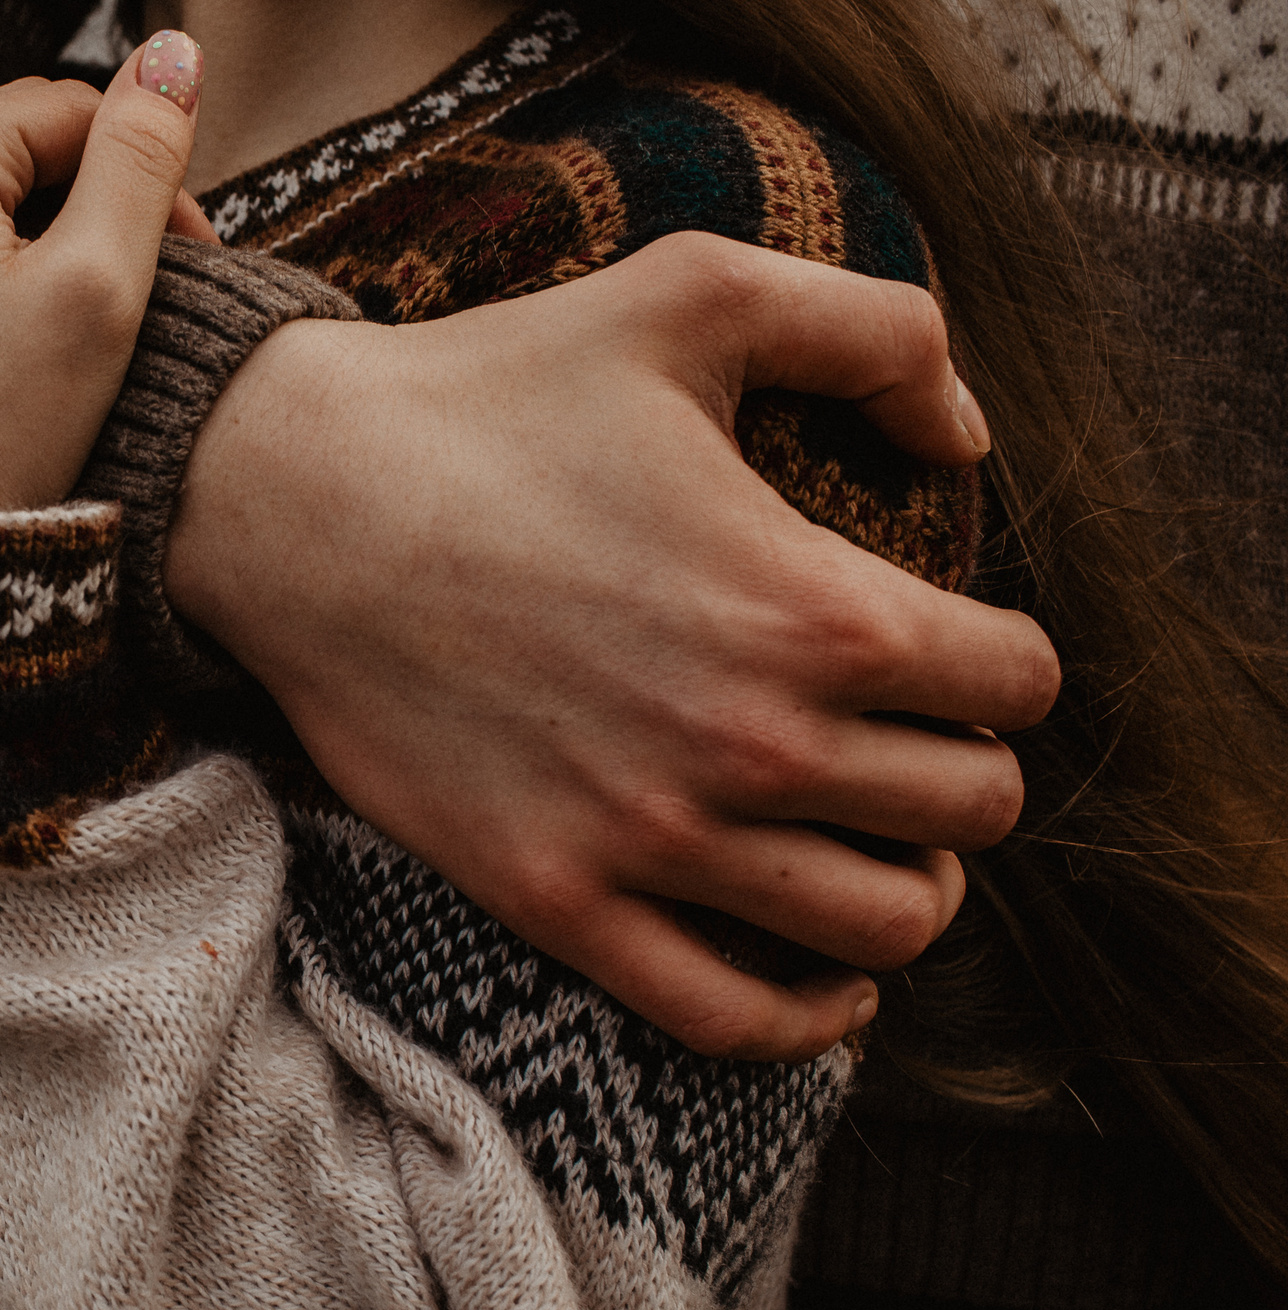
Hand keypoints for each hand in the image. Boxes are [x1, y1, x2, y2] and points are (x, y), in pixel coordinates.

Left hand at [0, 33, 214, 517]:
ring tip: (49, 325)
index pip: (73, 117)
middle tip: (135, 304)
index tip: (195, 268)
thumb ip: (144, 154)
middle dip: (77, 208)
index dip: (150, 182)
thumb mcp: (104, 287)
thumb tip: (174, 46)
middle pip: (4, 153)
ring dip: (6, 236)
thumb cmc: (8, 432)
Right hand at [168, 231, 1060, 1060]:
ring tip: (873, 842)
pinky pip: (734, 1019)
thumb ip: (876, 331)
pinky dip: (809, 1016)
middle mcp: (757, 743)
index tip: (953, 646)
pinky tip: (826, 981)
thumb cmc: (489, 390)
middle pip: (973, 811)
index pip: (1016, 684)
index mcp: (813, 604)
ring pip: (886, 925)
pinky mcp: (556, 900)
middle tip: (906, 736)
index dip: (1004, 658)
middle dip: (965, 767)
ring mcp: (654, 840)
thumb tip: (966, 438)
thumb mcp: (694, 290)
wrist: (293, 499)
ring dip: (910, 885)